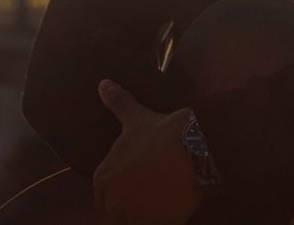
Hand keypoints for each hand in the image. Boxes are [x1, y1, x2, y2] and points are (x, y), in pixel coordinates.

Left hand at [93, 79, 202, 224]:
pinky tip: (172, 211)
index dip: (122, 196)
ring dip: (145, 216)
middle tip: (151, 197)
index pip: (103, 200)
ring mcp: (134, 216)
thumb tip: (102, 83)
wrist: (191, 146)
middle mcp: (113, 201)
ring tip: (161, 203)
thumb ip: (116, 103)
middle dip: (131, 210)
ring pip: (134, 223)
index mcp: (103, 179)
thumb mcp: (134, 117)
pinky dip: (162, 221)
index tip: (139, 189)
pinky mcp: (157, 223)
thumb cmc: (161, 132)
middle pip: (117, 217)